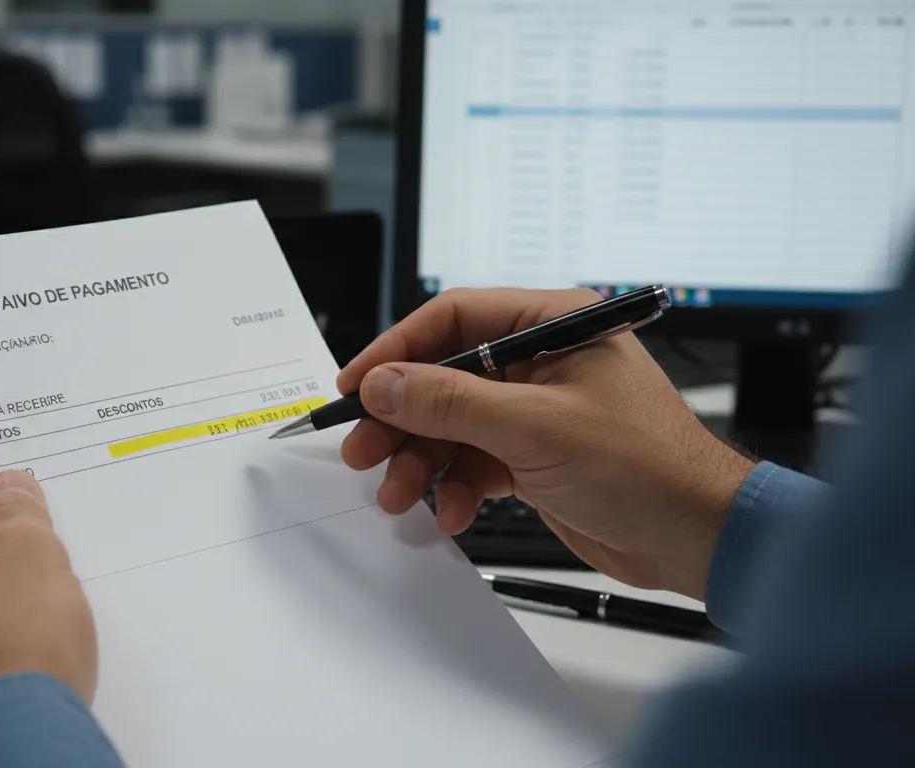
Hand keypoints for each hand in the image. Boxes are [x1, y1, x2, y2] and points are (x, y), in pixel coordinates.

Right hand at [339, 288, 754, 600]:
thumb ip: (450, 402)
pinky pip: (474, 461)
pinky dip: (456, 487)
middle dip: (401, 418)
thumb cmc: (647, 466)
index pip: (451, 319)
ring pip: (453, 425)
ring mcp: (536, 410)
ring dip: (422, 461)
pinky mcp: (535, 455)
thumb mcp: (534, 428)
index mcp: (551, 324)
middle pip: (443, 376)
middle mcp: (540, 360)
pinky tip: (450, 512)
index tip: (357, 384)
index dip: (395, 350)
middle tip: (363, 450)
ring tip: (399, 494)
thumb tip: (386, 383)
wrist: (695, 536)